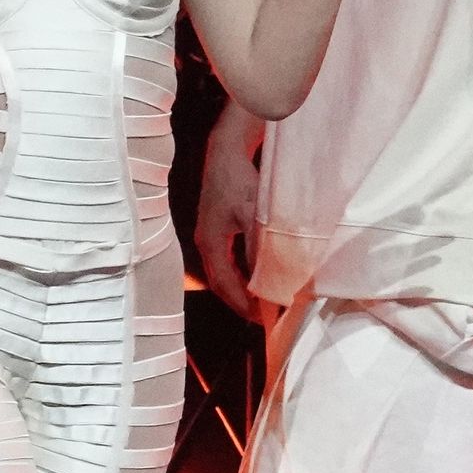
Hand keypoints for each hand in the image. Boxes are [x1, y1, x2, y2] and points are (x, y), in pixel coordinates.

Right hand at [195, 128, 261, 319]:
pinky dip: (240, 274)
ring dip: (240, 289)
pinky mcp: (216, 229)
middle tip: (262, 317)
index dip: (242, 305)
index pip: (225, 285)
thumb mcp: (252, 215)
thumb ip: (257, 247)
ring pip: (223, 273)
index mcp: (210, 244)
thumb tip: (267, 278)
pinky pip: (226, 261)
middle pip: (220, 284)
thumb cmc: (238, 182)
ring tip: (260, 302)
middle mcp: (205, 243)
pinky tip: (254, 276)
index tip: (261, 319)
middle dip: (240, 302)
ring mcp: (209, 236)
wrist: (226, 152)